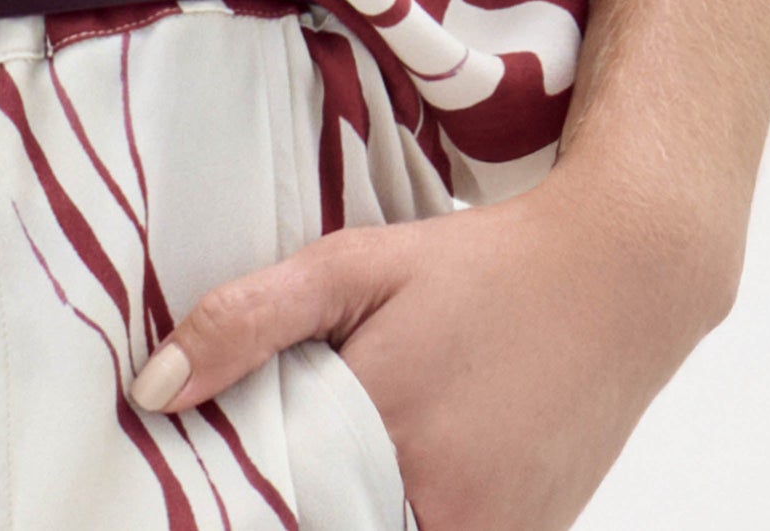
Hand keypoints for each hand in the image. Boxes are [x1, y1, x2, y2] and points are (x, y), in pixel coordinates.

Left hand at [126, 154, 738, 530]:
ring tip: (340, 451)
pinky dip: (408, 511)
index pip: (276, 502)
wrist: (616, 282)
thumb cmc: (476, 268)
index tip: (208, 471)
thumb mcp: (354, 265)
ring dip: (347, 506)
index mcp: (386, 430)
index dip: (239, 490)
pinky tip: (402, 466)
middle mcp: (446, 502)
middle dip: (294, 497)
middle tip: (279, 450)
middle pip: (329, 522)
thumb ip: (248, 321)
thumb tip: (153, 390)